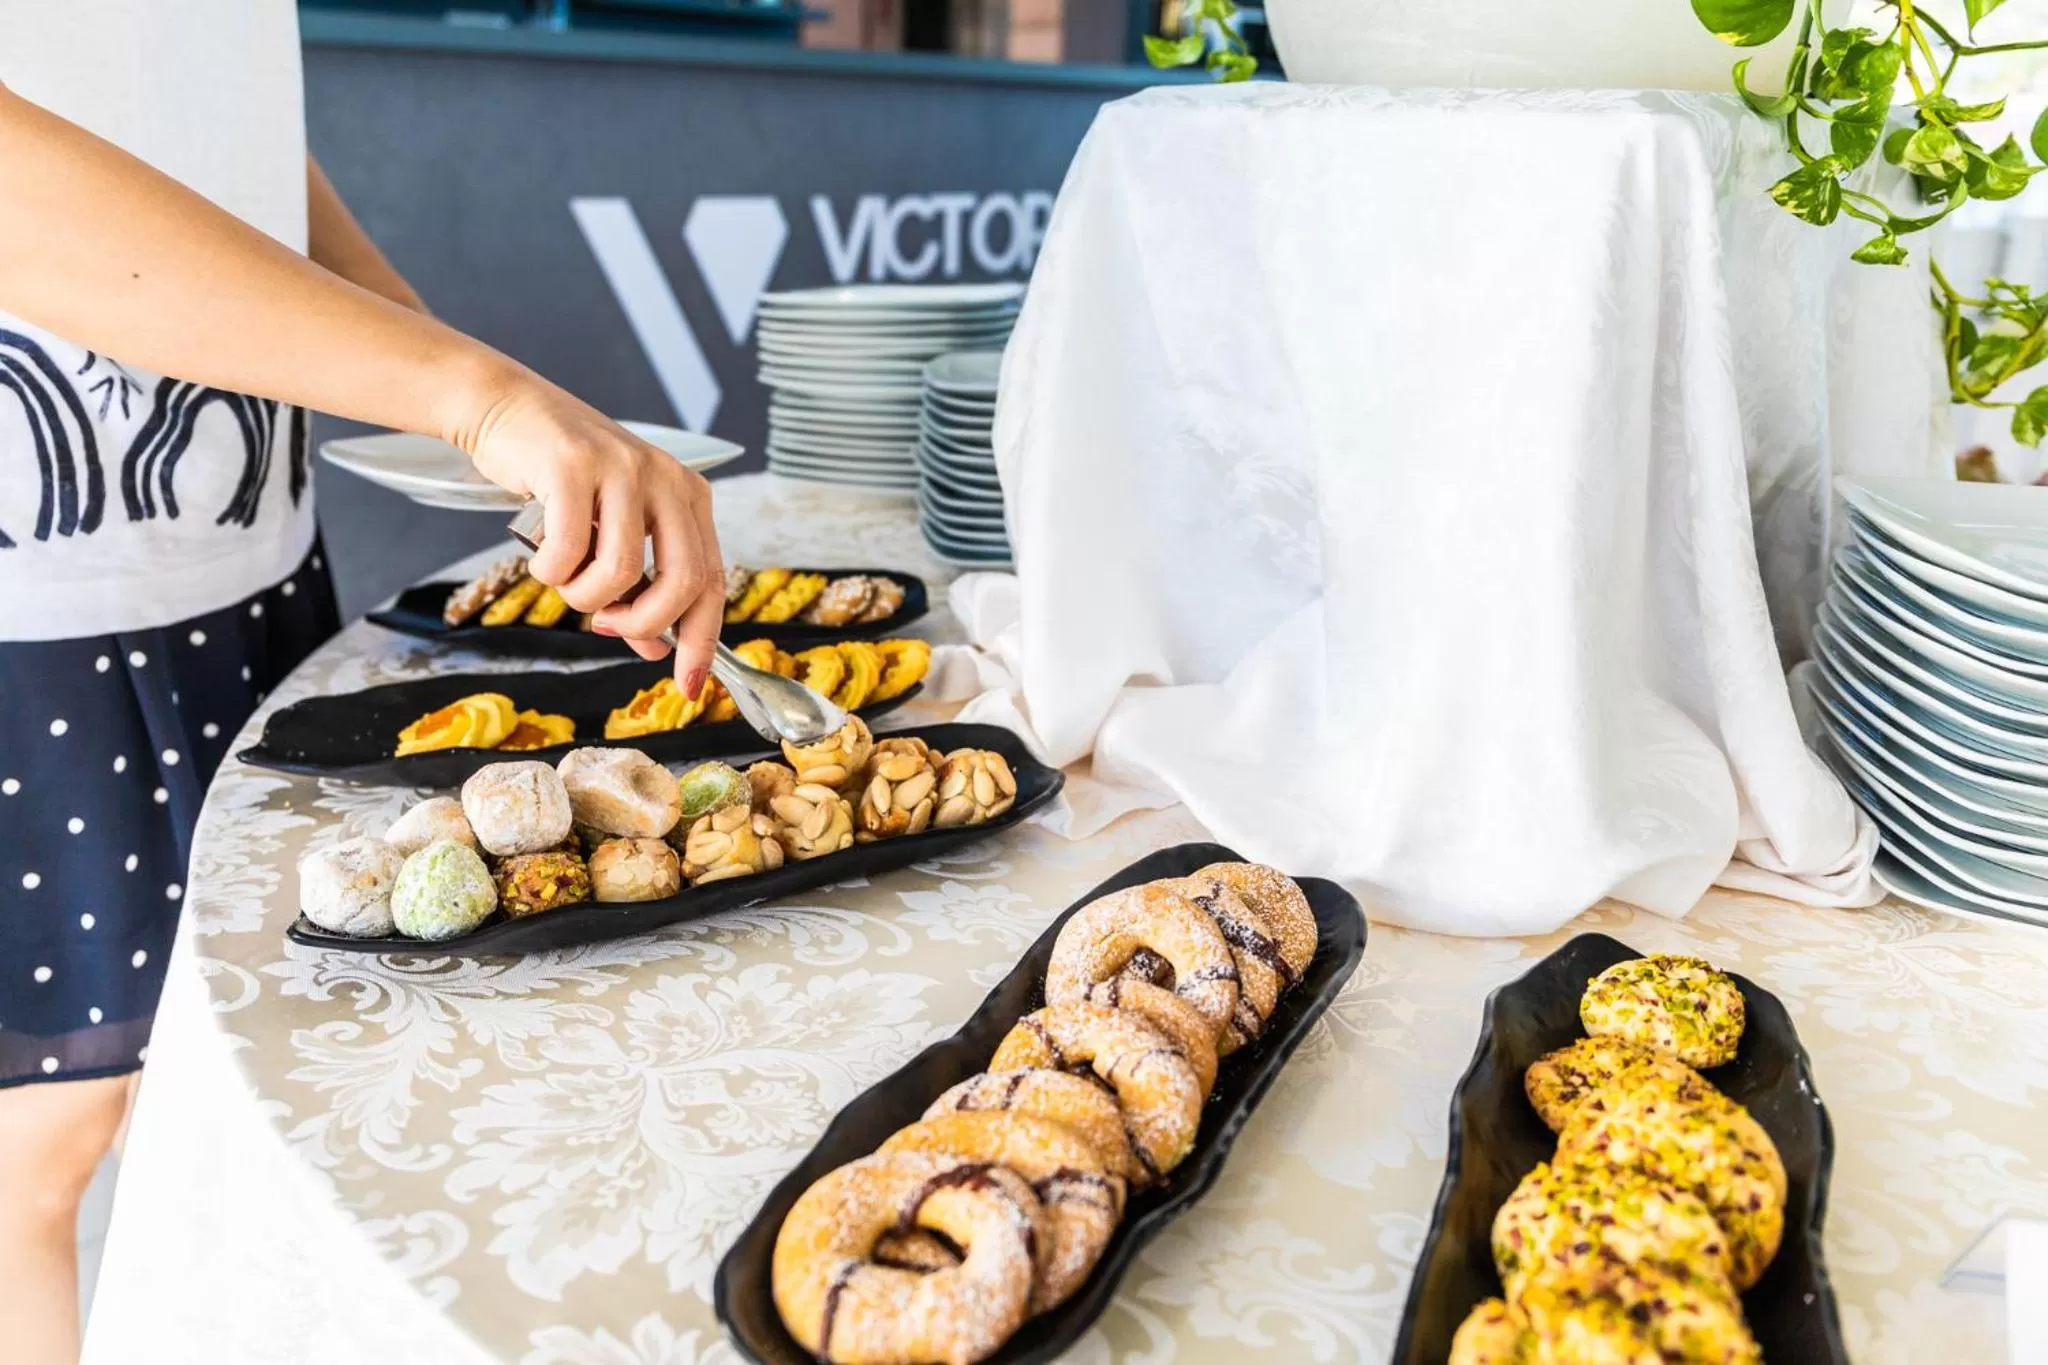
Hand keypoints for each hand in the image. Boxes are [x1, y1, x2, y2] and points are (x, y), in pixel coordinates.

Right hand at [449, 368, 722, 693]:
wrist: (510, 412)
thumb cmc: (564, 482)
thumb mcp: (613, 533)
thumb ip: (638, 589)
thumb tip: (656, 648)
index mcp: (688, 496)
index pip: (710, 581)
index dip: (701, 641)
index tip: (688, 685)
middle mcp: (667, 479)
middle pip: (681, 582)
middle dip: (642, 623)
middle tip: (605, 625)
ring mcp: (624, 468)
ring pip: (620, 571)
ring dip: (583, 595)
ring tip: (563, 576)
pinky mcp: (575, 464)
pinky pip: (570, 550)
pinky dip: (550, 570)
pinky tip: (542, 556)